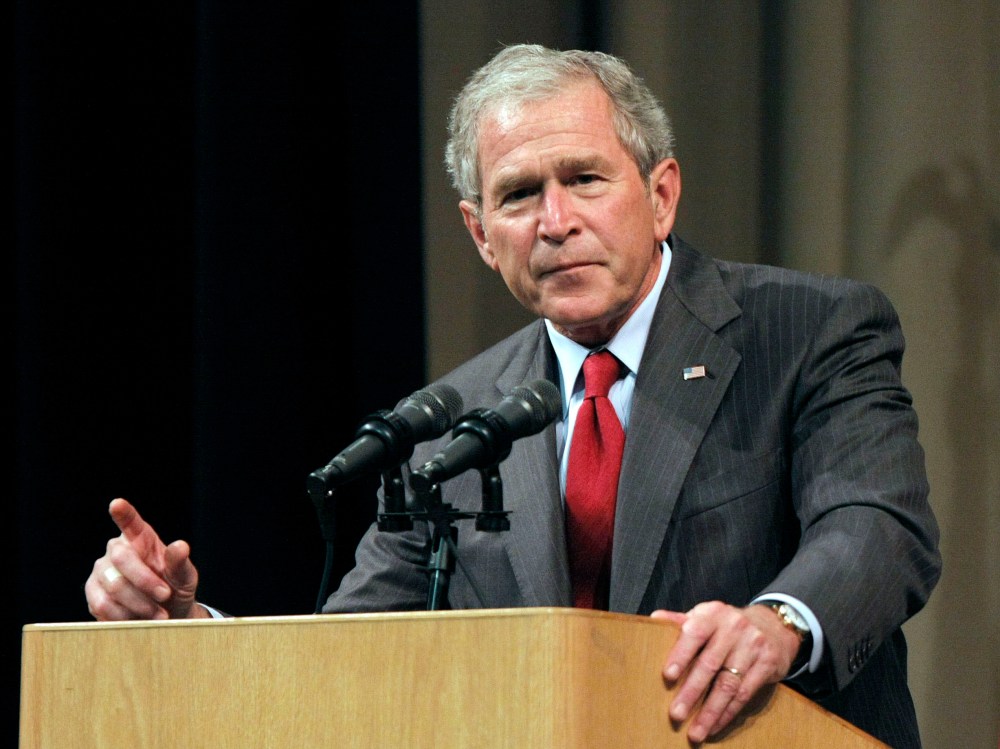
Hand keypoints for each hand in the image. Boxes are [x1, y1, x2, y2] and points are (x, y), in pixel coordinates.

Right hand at [85, 498, 206, 620]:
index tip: (117, 504)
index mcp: (141, 539)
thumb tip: (180, 546)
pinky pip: (103, 605)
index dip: (124, 513)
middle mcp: (116, 550)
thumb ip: (180, 563)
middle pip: (122, 558)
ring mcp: (101, 572)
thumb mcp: (185, 577)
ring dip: (139, 604)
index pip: (131, 522)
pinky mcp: (92, 594)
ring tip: (160, 615)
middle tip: (166, 595)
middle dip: (145, 580)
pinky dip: (125, 616)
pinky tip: (139, 619)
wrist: (165, 616)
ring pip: (113, 585)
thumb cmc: (175, 589)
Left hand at [652, 601, 801, 743]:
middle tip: (676, 714)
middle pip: (710, 664)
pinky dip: (728, 712)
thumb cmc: (727, 625)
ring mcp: (753, 645)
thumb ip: (682, 621)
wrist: (773, 626)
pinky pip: (745, 693)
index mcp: (713, 614)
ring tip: (696, 731)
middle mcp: (734, 627)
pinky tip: (715, 725)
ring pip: (728, 684)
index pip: (695, 633)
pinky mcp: (767, 663)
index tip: (668, 676)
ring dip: (710, 711)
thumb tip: (655, 619)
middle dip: (692, 692)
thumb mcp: (707, 617)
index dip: (681, 654)